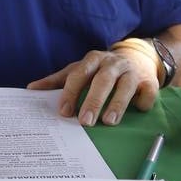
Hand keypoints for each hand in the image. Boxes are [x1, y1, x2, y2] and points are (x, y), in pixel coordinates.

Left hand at [27, 46, 158, 125]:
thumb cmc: (101, 70)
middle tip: (85, 122)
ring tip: (109, 122)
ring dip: (117, 104)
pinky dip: (143, 101)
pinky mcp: (149, 81)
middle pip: (102, 80)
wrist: (137, 58)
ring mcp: (132, 71)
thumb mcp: (80, 70)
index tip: (64, 112)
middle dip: (93, 101)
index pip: (79, 74)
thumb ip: (58, 80)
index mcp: (93, 60)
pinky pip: (148, 91)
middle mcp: (112, 63)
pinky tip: (137, 110)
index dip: (71, 92)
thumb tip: (31, 89)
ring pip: (125, 86)